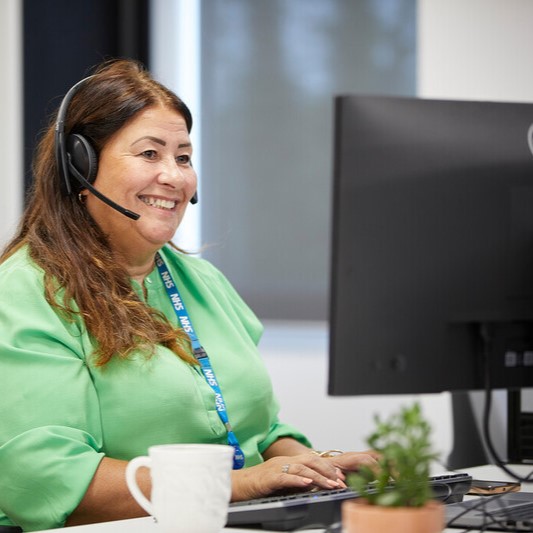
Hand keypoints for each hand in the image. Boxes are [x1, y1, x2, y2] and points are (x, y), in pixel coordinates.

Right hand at [230, 450, 378, 501]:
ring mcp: (276, 468)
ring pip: (301, 468)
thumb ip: (296, 482)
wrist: (237, 484)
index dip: (328, 468)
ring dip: (318, 477)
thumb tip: (313, 486)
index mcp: (288, 462)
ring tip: (330, 484)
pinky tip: (308, 483)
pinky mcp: (269, 477)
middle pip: (310, 460)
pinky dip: (298, 479)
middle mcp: (284, 462)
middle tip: (340, 481)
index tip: (340, 477)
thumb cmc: (258, 484)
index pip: (312, 460)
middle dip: (328, 471)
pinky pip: (286, 476)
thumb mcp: (281, 483)